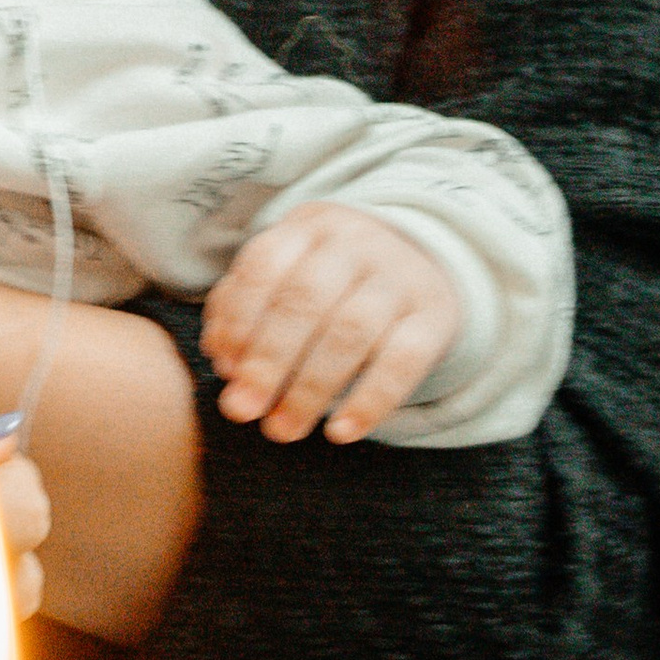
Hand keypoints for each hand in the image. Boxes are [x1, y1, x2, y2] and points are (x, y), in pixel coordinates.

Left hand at [201, 206, 462, 441]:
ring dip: (310, 388)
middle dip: (268, 361)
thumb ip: (246, 309)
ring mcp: (399, 276)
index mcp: (309, 227)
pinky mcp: (435, 314)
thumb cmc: (334, 278)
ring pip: (351, 331)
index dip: (240, 319)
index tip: (226, 369)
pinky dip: (370, 401)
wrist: (423, 259)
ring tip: (283, 429)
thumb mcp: (290, 272)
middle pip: (306, 299)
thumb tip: (224, 359)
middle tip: (243, 410)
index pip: (265, 265)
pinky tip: (341, 432)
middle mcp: (356, 242)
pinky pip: (404, 361)